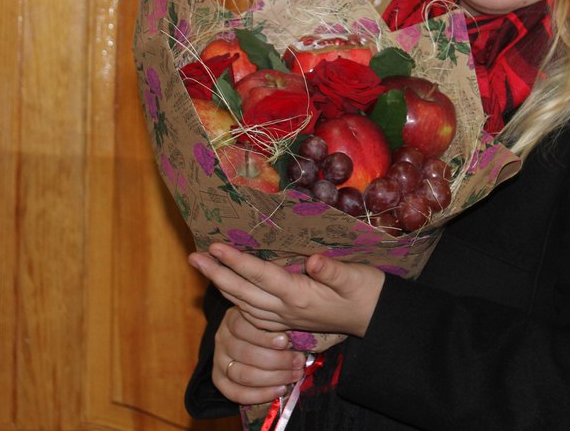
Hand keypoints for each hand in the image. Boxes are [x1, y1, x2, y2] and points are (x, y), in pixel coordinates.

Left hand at [189, 244, 385, 337]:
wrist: (376, 319)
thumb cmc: (367, 293)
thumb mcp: (356, 277)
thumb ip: (333, 270)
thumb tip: (313, 260)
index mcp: (300, 297)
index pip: (260, 276)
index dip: (236, 261)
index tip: (215, 246)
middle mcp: (286, 311)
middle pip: (243, 292)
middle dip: (216, 274)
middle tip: (193, 257)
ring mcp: (285, 319)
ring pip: (244, 304)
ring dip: (221, 286)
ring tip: (204, 268)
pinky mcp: (288, 323)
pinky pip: (253, 314)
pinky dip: (236, 301)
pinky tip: (229, 292)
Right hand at [212, 307, 307, 405]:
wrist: (248, 343)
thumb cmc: (266, 328)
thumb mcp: (268, 320)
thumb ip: (277, 325)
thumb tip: (301, 338)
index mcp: (232, 319)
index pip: (242, 327)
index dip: (264, 337)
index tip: (285, 342)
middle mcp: (222, 339)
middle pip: (246, 353)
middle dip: (277, 360)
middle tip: (299, 362)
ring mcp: (218, 361)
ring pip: (243, 374)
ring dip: (272, 378)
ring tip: (293, 376)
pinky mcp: (219, 380)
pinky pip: (236, 393)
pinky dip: (259, 395)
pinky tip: (279, 390)